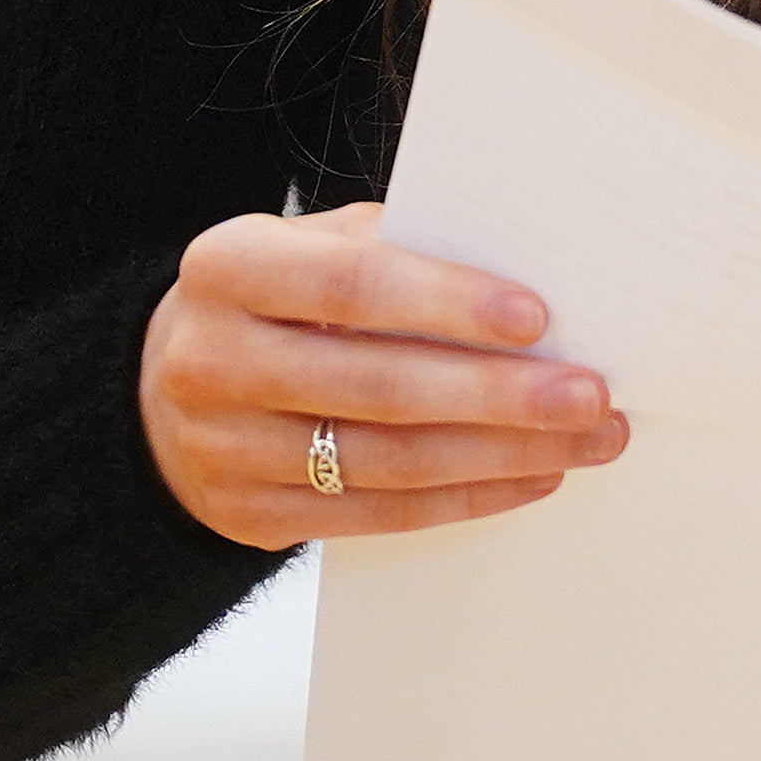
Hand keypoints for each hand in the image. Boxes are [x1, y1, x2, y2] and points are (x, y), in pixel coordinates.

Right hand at [139, 199, 630, 550]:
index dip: (446, 302)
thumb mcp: (316, 246)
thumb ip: (403, 247)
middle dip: (499, 394)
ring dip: (504, 453)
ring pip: (386, 460)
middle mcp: (211, 359)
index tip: (538, 317)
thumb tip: (536, 268)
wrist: (168, 386)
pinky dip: (468, 496)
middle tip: (592, 394)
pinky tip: (536, 474)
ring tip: (590, 438)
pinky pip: (377, 514)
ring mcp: (222, 447)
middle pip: (377, 385)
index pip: (350, 284)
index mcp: (228, 268)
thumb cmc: (284, 298)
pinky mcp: (247, 514)